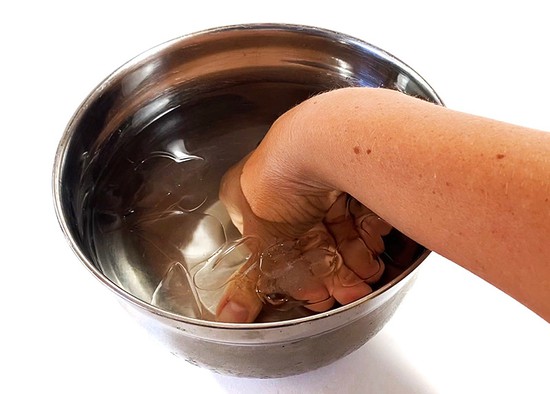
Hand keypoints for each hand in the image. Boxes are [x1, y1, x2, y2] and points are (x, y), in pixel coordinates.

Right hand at [215, 119, 390, 321]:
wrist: (320, 141)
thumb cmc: (278, 182)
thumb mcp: (261, 242)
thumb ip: (250, 281)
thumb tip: (229, 314)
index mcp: (248, 193)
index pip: (274, 241)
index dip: (297, 270)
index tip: (317, 293)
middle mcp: (282, 182)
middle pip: (309, 235)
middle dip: (332, 269)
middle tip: (349, 291)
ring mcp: (315, 174)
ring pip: (337, 224)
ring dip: (354, 255)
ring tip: (367, 276)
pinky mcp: (347, 170)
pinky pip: (356, 207)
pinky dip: (366, 230)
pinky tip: (374, 247)